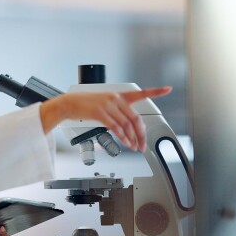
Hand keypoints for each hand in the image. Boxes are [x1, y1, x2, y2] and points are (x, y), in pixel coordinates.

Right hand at [40, 86, 171, 151]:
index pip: (140, 92)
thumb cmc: (83, 104)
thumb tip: (126, 126)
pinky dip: (123, 137)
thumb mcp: (103, 102)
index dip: (156, 91)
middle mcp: (115, 99)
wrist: (68, 103)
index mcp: (118, 95)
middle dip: (142, 134)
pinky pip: (116, 127)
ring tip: (134, 147)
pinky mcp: (100, 113)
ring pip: (127, 125)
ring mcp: (108, 105)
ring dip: (132, 139)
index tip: (167, 89)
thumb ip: (116, 110)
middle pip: (136, 118)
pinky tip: (126, 142)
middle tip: (143, 144)